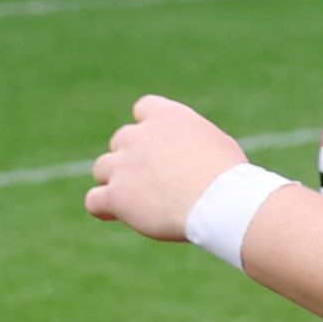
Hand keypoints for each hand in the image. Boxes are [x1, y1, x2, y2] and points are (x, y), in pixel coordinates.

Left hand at [86, 94, 248, 242]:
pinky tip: (114, 214)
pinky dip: (103, 207)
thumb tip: (188, 156)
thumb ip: (190, 143)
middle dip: (132, 156)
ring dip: (115, 180)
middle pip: (121, 140)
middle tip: (153, 178)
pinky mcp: (115, 195)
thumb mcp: (215, 143)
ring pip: (102, 168)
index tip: (159, 143)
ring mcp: (123, 165)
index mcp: (167, 115)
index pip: (143, 108)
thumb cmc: (228, 175)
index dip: (148, 126)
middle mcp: (139, 135)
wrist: (218, 200)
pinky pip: (94, 200)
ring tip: (137, 199)